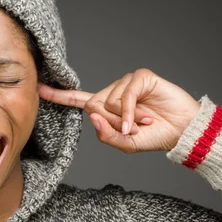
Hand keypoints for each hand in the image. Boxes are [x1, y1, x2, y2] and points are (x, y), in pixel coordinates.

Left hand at [38, 68, 200, 152]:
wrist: (181, 132)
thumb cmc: (154, 137)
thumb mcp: (125, 144)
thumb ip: (106, 135)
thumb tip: (91, 115)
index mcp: (106, 108)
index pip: (78, 100)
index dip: (59, 96)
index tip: (39, 89)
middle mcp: (114, 92)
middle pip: (94, 105)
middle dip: (112, 122)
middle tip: (132, 127)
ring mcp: (127, 83)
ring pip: (109, 101)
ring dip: (126, 117)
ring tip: (144, 120)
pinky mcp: (140, 77)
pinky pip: (125, 95)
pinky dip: (131, 111)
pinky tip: (143, 119)